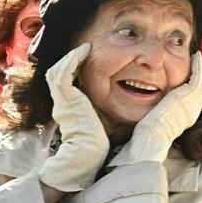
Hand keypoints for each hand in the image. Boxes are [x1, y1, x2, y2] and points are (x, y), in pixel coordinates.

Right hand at [39, 43, 109, 191]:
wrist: (88, 156)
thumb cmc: (101, 145)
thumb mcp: (109, 125)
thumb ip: (116, 114)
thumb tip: (141, 109)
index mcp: (73, 109)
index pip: (71, 84)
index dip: (77, 70)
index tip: (92, 60)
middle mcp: (64, 103)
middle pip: (61, 74)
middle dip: (72, 60)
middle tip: (87, 49)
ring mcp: (63, 100)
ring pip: (60, 70)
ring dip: (73, 56)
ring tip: (87, 46)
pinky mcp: (65, 98)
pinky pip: (64, 72)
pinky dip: (73, 58)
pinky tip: (85, 50)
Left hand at [109, 52, 201, 165]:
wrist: (154, 137)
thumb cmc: (150, 134)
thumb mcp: (160, 121)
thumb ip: (162, 113)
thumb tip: (154, 106)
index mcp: (188, 116)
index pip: (197, 98)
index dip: (196, 85)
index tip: (192, 76)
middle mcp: (194, 109)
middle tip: (199, 63)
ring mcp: (195, 102)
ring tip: (198, 58)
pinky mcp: (190, 94)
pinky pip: (199, 76)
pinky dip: (199, 66)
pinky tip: (196, 57)